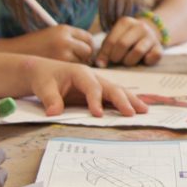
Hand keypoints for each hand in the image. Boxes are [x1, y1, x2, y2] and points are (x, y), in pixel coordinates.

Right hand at [13, 25, 93, 63]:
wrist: (14, 52)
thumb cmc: (36, 45)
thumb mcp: (54, 35)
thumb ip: (71, 39)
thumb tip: (92, 48)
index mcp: (64, 29)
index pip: (88, 37)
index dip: (88, 45)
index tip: (84, 51)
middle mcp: (64, 39)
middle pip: (88, 50)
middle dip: (85, 56)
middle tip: (77, 60)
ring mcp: (62, 53)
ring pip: (82, 61)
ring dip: (78, 63)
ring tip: (65, 64)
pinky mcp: (58, 65)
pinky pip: (72, 69)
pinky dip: (70, 70)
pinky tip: (61, 69)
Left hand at [26, 58, 148, 116]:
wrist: (43, 72)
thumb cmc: (44, 78)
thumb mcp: (43, 87)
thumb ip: (50, 99)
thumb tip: (54, 113)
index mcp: (81, 73)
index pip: (92, 87)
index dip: (96, 101)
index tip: (98, 115)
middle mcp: (94, 77)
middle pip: (112, 88)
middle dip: (123, 100)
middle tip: (132, 113)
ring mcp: (99, 83)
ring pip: (118, 91)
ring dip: (131, 101)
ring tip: (144, 111)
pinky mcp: (100, 91)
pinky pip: (115, 96)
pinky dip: (127, 102)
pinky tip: (136, 109)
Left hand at [95, 16, 162, 66]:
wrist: (148, 35)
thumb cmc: (126, 39)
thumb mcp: (114, 39)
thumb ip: (105, 50)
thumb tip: (100, 64)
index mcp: (125, 22)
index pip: (111, 40)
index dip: (105, 54)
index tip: (102, 63)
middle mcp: (140, 26)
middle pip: (123, 44)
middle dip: (116, 57)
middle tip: (116, 60)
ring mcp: (151, 36)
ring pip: (138, 51)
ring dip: (129, 61)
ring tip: (127, 61)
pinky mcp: (160, 47)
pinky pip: (152, 57)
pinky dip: (146, 61)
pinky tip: (143, 60)